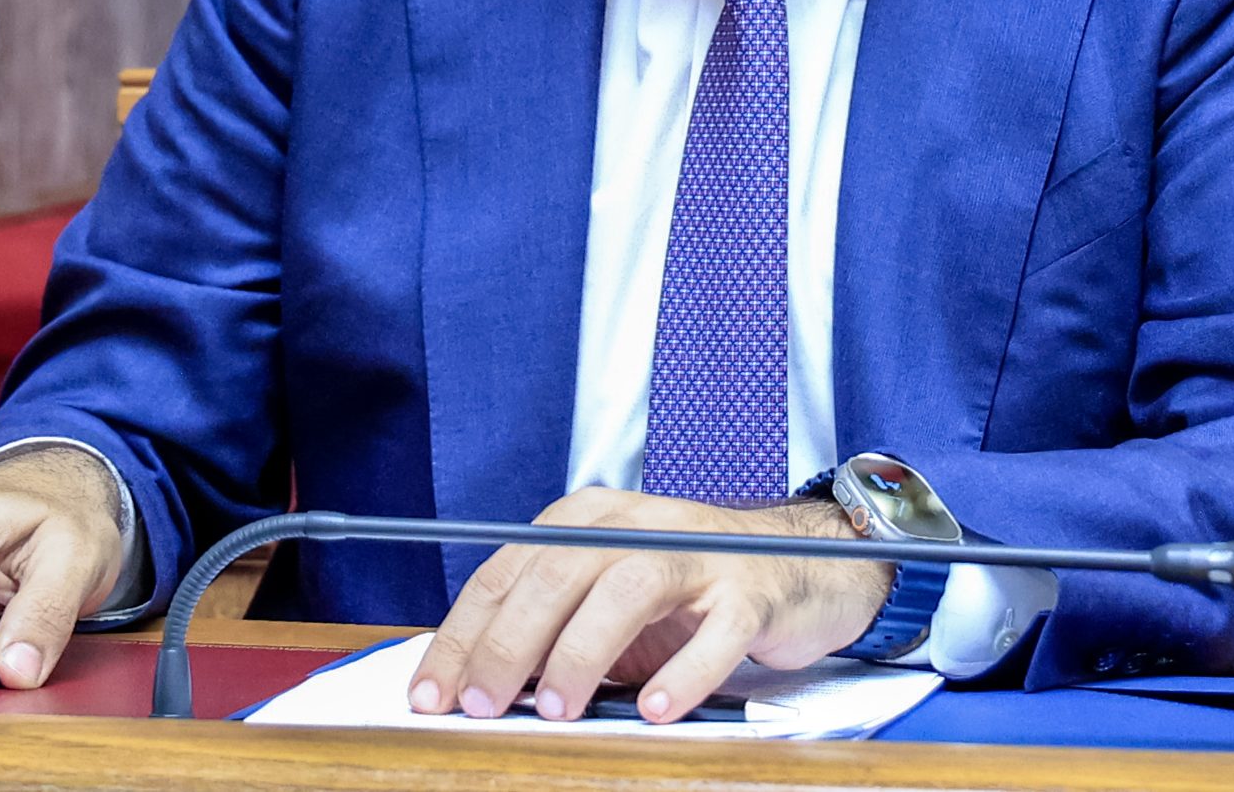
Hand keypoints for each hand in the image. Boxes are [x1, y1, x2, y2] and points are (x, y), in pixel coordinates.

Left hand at [408, 488, 890, 723]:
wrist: (802, 568)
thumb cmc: (689, 596)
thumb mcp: (607, 604)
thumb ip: (550, 632)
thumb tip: (478, 689)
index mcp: (590, 520)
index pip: (508, 570)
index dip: (463, 634)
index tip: (431, 695)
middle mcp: (639, 524)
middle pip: (557, 572)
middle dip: (506, 644)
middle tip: (481, 707)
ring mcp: (699, 555)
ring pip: (625, 587)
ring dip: (580, 651)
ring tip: (556, 709)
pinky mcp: (751, 593)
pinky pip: (715, 632)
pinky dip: (682, 675)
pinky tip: (655, 711)